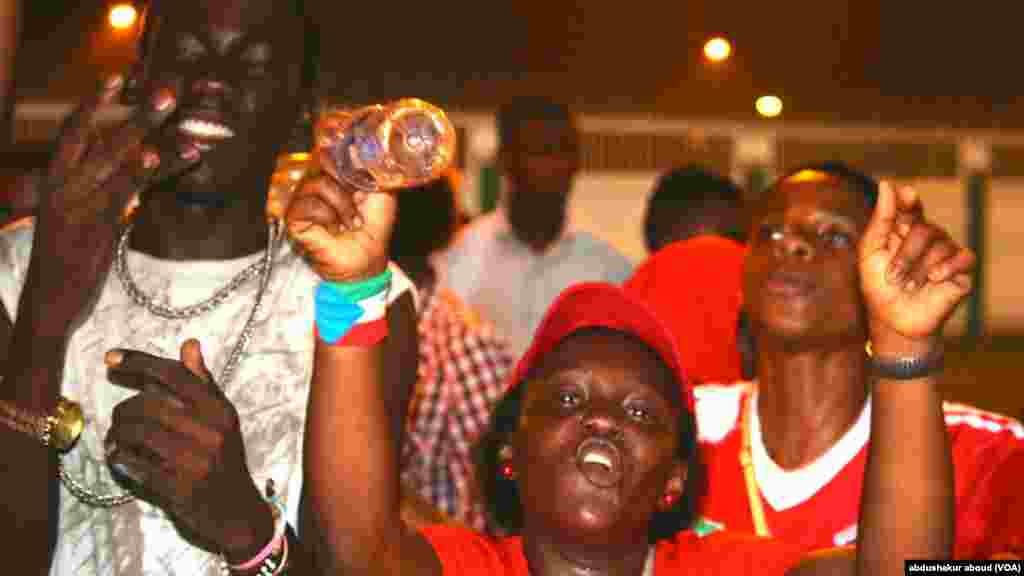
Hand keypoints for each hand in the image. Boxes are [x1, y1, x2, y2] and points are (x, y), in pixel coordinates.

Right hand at [26, 76, 196, 325]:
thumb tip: (134, 174)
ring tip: (181, 122)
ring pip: (117, 161)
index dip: (94, 104)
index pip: (73, 134)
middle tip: (166, 94)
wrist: (47, 304)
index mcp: (56, 182)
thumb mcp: (79, 222)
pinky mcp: (95, 225)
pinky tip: (161, 157)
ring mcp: (79, 204)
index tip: (117, 79)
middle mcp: (64, 186)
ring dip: (151, 137)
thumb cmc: (66, 263)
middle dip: (134, 115)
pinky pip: (125, 191)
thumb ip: (104, 196)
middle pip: (100, 139)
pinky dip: (145, 173)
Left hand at [104, 340, 271, 559]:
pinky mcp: (176, 487)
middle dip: (123, 410)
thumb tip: (189, 344)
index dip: (139, 361)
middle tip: (119, 417)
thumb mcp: (222, 417)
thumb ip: (202, 382)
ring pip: (136, 433)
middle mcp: (209, 431)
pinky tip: (121, 457)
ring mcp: (193, 460)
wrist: (238, 510)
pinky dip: (120, 457)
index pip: (173, 374)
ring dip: (117, 433)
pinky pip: (133, 464)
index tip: (111, 356)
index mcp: (219, 409)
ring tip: (117, 437)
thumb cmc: (226, 457)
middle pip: (147, 404)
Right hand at [273, 115, 396, 281]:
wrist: (368, 260)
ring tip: (350, 221)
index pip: (329, 151)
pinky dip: (325, 215)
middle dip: (346, 183)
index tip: (358, 176)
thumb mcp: (383, 193)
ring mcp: (304, 201)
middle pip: (321, 162)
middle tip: (358, 202)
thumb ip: (372, 169)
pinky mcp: (295, 219)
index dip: (343, 158)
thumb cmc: (375, 229)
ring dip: (340, 204)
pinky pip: (304, 204)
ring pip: (316, 184)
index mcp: (337, 176)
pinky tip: (334, 227)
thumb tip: (358, 146)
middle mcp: (318, 185)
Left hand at [858, 183, 975, 352]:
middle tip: (893, 276)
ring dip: (918, 268)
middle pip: (924, 228)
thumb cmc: (878, 286)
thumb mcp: (870, 253)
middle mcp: (928, 237)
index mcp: (904, 230)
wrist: (893, 321)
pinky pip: (963, 257)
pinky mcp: (962, 271)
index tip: (906, 196)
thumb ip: (880, 220)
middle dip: (905, 254)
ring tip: (907, 286)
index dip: (909, 200)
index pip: (911, 205)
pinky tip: (934, 279)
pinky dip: (947, 268)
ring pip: (941, 244)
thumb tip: (887, 184)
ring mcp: (946, 252)